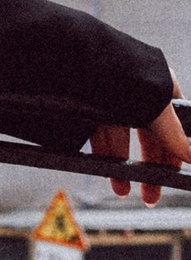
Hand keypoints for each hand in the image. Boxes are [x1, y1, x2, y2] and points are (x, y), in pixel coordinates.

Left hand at [91, 75, 189, 205]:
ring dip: (124, 169)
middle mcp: (138, 96)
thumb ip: (175, 136)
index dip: (175, 153)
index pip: (174, 129)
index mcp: (161, 90)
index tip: (174, 175)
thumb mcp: (158, 111)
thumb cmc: (127, 78)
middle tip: (151, 195)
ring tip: (123, 191)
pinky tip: (107, 173)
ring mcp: (113, 103)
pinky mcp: (90, 109)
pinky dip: (105, 156)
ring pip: (122, 141)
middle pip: (149, 139)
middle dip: (151, 169)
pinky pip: (100, 137)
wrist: (84, 64)